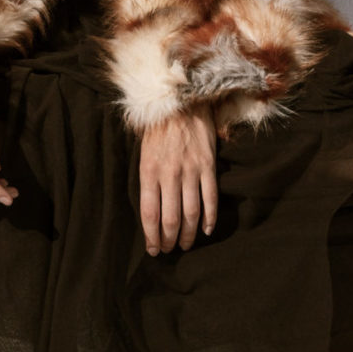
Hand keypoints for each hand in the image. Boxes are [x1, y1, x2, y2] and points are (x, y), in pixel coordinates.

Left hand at [139, 108, 217, 254]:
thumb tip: (150, 209)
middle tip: (169, 250)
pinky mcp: (208, 165)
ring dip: (187, 233)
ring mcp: (190, 170)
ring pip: (190, 212)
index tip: (153, 250)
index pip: (149, 214)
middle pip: (169, 218)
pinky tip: (206, 230)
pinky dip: (209, 218)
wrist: (180, 100)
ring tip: (185, 245)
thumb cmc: (157, 127)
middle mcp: (168, 174)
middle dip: (169, 239)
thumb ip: (146, 179)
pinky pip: (210, 197)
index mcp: (148, 172)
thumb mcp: (142, 152)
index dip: (151, 236)